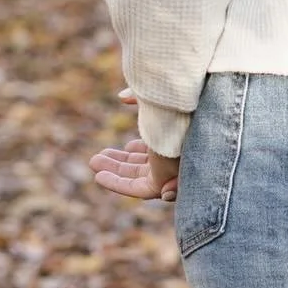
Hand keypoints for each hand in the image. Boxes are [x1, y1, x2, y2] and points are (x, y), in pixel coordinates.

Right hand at [89, 87, 179, 201]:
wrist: (193, 112)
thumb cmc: (178, 100)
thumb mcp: (156, 98)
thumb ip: (139, 98)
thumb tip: (120, 98)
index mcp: (181, 135)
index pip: (160, 148)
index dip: (141, 150)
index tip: (127, 146)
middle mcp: (177, 154)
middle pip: (146, 164)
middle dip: (122, 162)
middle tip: (99, 155)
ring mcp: (170, 169)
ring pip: (137, 176)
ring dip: (114, 172)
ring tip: (94, 162)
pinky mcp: (163, 182)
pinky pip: (135, 189)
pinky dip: (115, 183)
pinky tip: (98, 176)